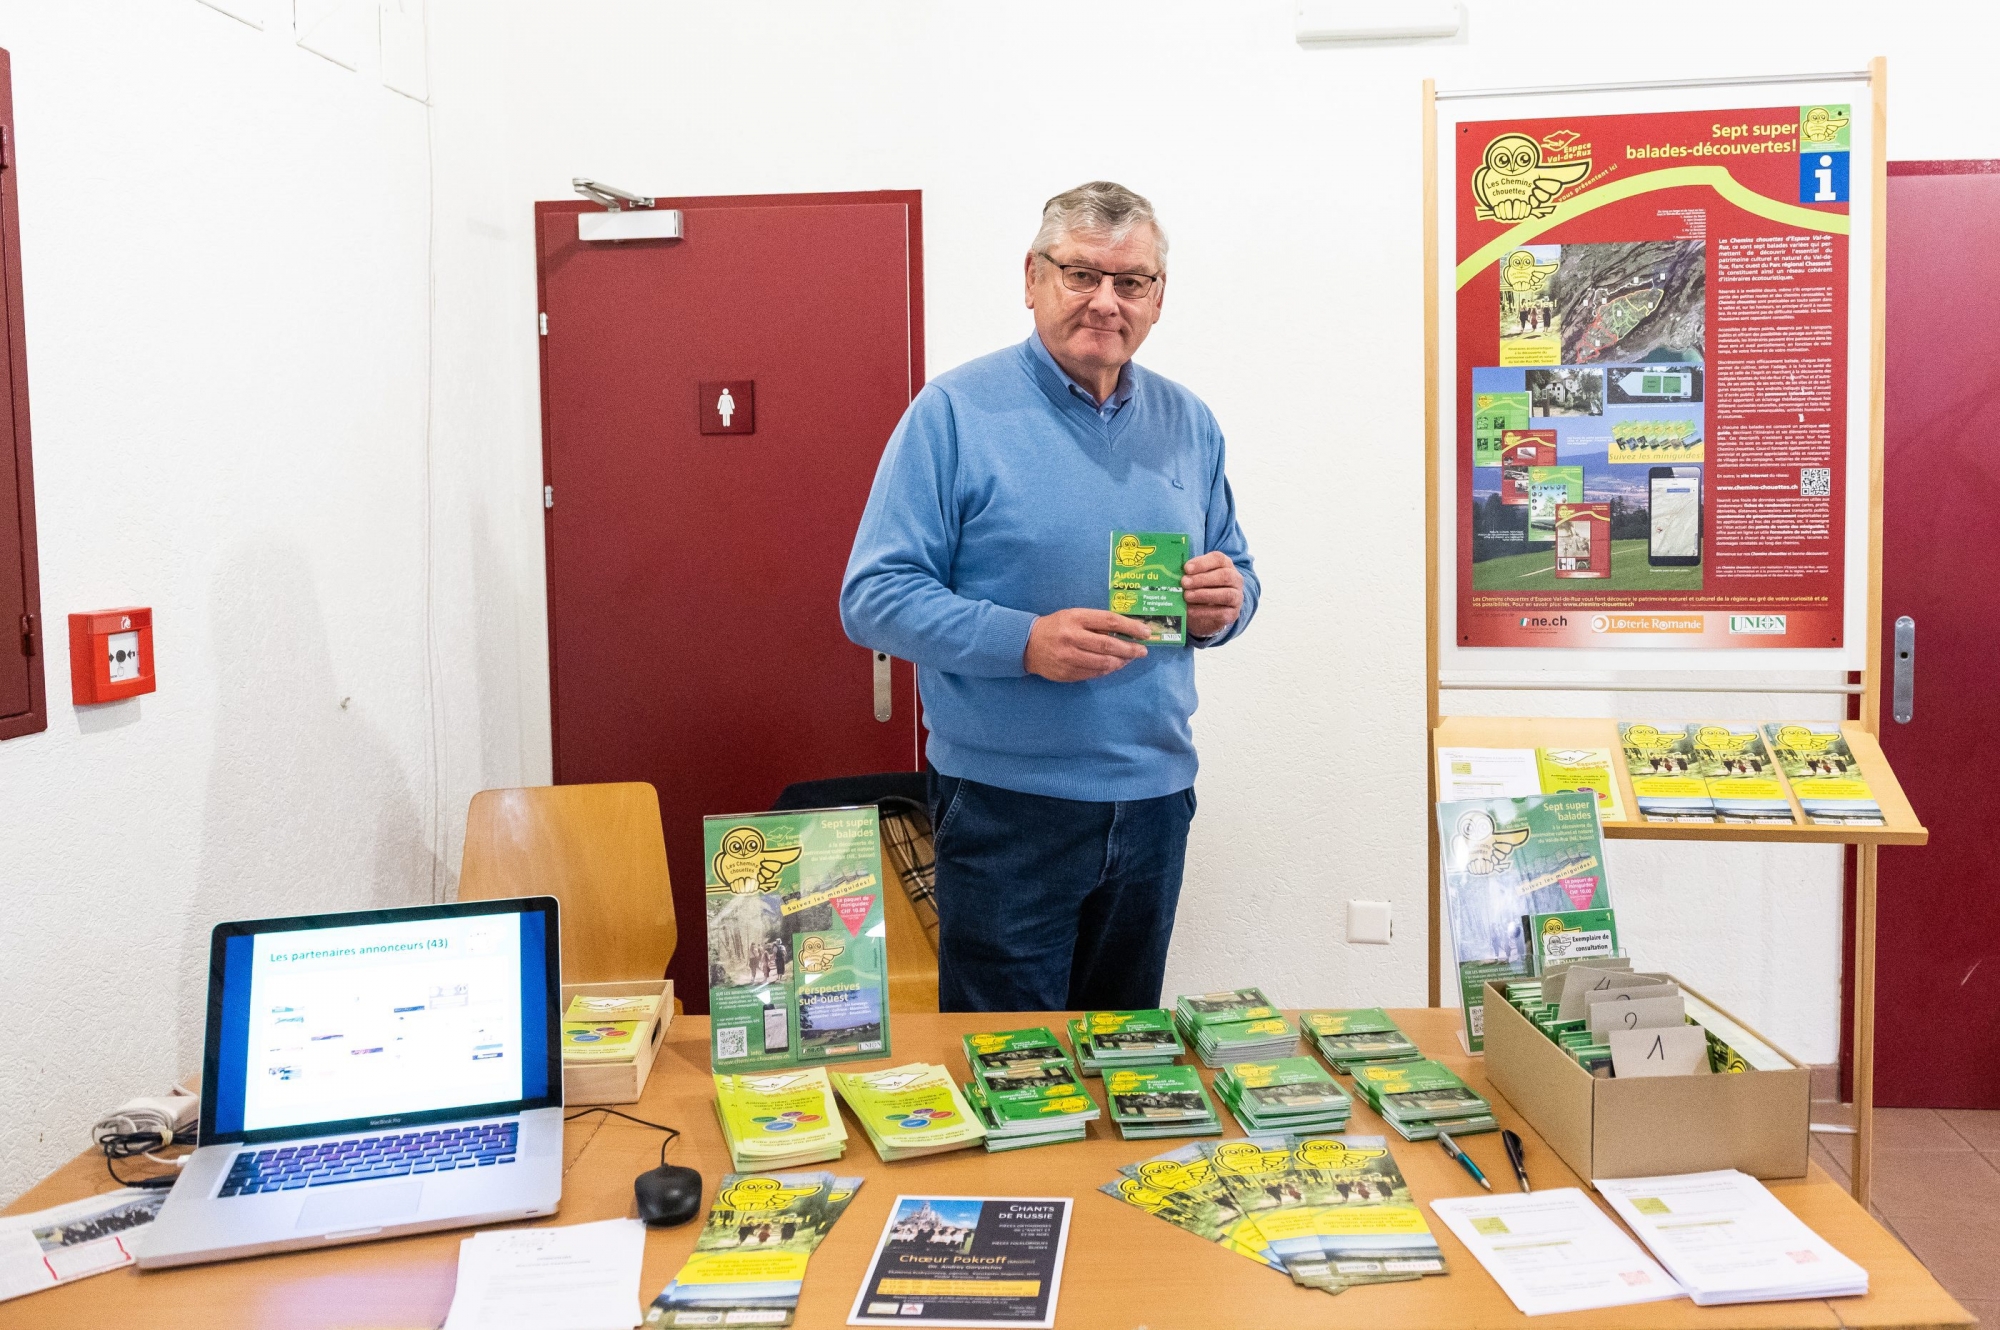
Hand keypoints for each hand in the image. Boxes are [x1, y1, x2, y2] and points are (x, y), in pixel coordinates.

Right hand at [1023, 609, 1152, 681]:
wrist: (1027, 644)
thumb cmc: (1056, 626)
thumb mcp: (1073, 616)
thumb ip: (1096, 622)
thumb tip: (1125, 631)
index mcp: (1075, 618)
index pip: (1109, 621)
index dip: (1130, 627)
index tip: (1145, 632)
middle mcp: (1072, 637)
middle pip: (1108, 645)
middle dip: (1130, 649)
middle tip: (1142, 651)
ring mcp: (1068, 658)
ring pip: (1103, 663)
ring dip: (1121, 662)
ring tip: (1129, 659)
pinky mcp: (1067, 673)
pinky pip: (1094, 673)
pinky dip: (1107, 670)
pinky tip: (1114, 665)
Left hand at [1181, 551, 1244, 639]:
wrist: (1212, 609)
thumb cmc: (1202, 587)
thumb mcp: (1196, 576)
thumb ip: (1189, 573)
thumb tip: (1171, 573)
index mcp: (1226, 564)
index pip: (1218, 559)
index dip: (1202, 563)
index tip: (1186, 568)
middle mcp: (1235, 579)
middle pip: (1224, 575)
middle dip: (1202, 579)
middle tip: (1184, 582)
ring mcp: (1237, 597)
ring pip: (1226, 594)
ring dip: (1204, 595)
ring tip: (1187, 596)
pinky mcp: (1233, 614)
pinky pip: (1221, 613)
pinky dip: (1204, 612)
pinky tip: (1190, 611)